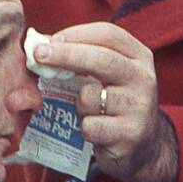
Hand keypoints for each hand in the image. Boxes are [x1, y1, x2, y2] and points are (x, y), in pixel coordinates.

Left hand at [37, 22, 178, 181]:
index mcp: (139, 57)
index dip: (76, 34)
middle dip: (65, 54)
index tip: (49, 40)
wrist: (144, 147)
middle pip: (101, 59)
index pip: (108, 35)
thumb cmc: (115, 104)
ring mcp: (139, 107)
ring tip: (88, 111)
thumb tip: (40, 44)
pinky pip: (89, 125)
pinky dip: (84, 128)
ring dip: (77, 104)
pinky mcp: (130, 135)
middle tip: (38, 55)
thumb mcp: (107, 75)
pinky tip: (96, 131)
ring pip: (88, 96)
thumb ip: (80, 57)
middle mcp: (143, 78)